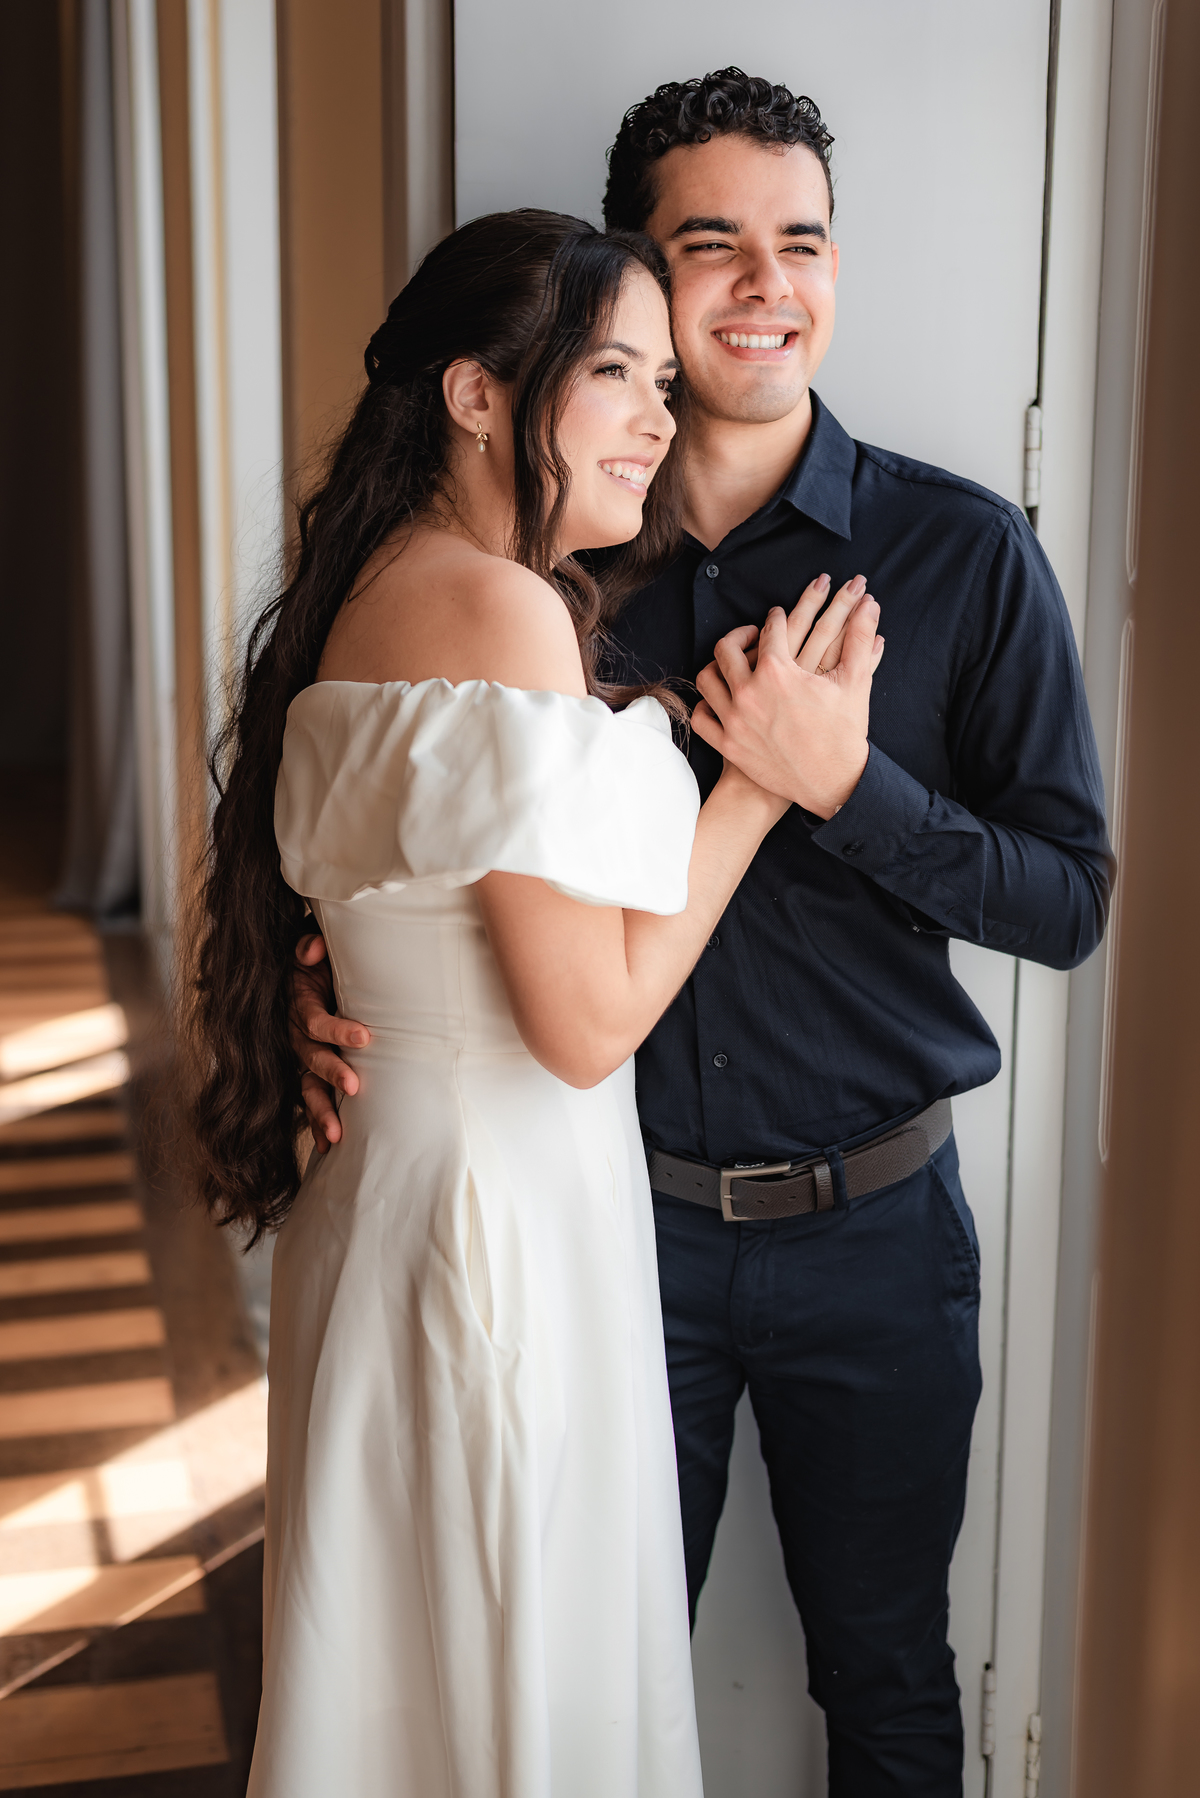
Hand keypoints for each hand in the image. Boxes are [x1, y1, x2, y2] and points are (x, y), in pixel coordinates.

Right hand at [289, 933, 370, 1151]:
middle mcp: (299, 1036)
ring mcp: (305, 1057)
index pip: (316, 1021)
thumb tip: (311, 951)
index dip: (337, 1029)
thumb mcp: (316, 949)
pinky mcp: (314, 1073)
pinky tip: (329, 1148)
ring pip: (308, 1088)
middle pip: (311, 1058)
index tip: (365, 1036)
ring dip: (321, 1112)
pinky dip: (318, 1124)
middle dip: (332, 1072)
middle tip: (354, 1085)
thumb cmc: (326, 962)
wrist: (319, 974)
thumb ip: (311, 945)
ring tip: (337, 1136)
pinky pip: (312, 1101)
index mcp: (301, 1005)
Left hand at [693, 579, 883, 817]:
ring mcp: (734, 720)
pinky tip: (719, 700)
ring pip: (707, 679)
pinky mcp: (728, 745)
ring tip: (730, 664)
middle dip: (739, 635)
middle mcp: (749, 693)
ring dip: (717, 666)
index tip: (777, 617)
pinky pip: (702, 718)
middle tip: (750, 635)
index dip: (775, 618)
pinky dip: (706, 706)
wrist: (833, 783)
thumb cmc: (845, 733)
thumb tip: (871, 603)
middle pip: (727, 648)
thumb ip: (860, 637)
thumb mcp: (855, 681)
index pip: (769, 630)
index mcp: (778, 672)